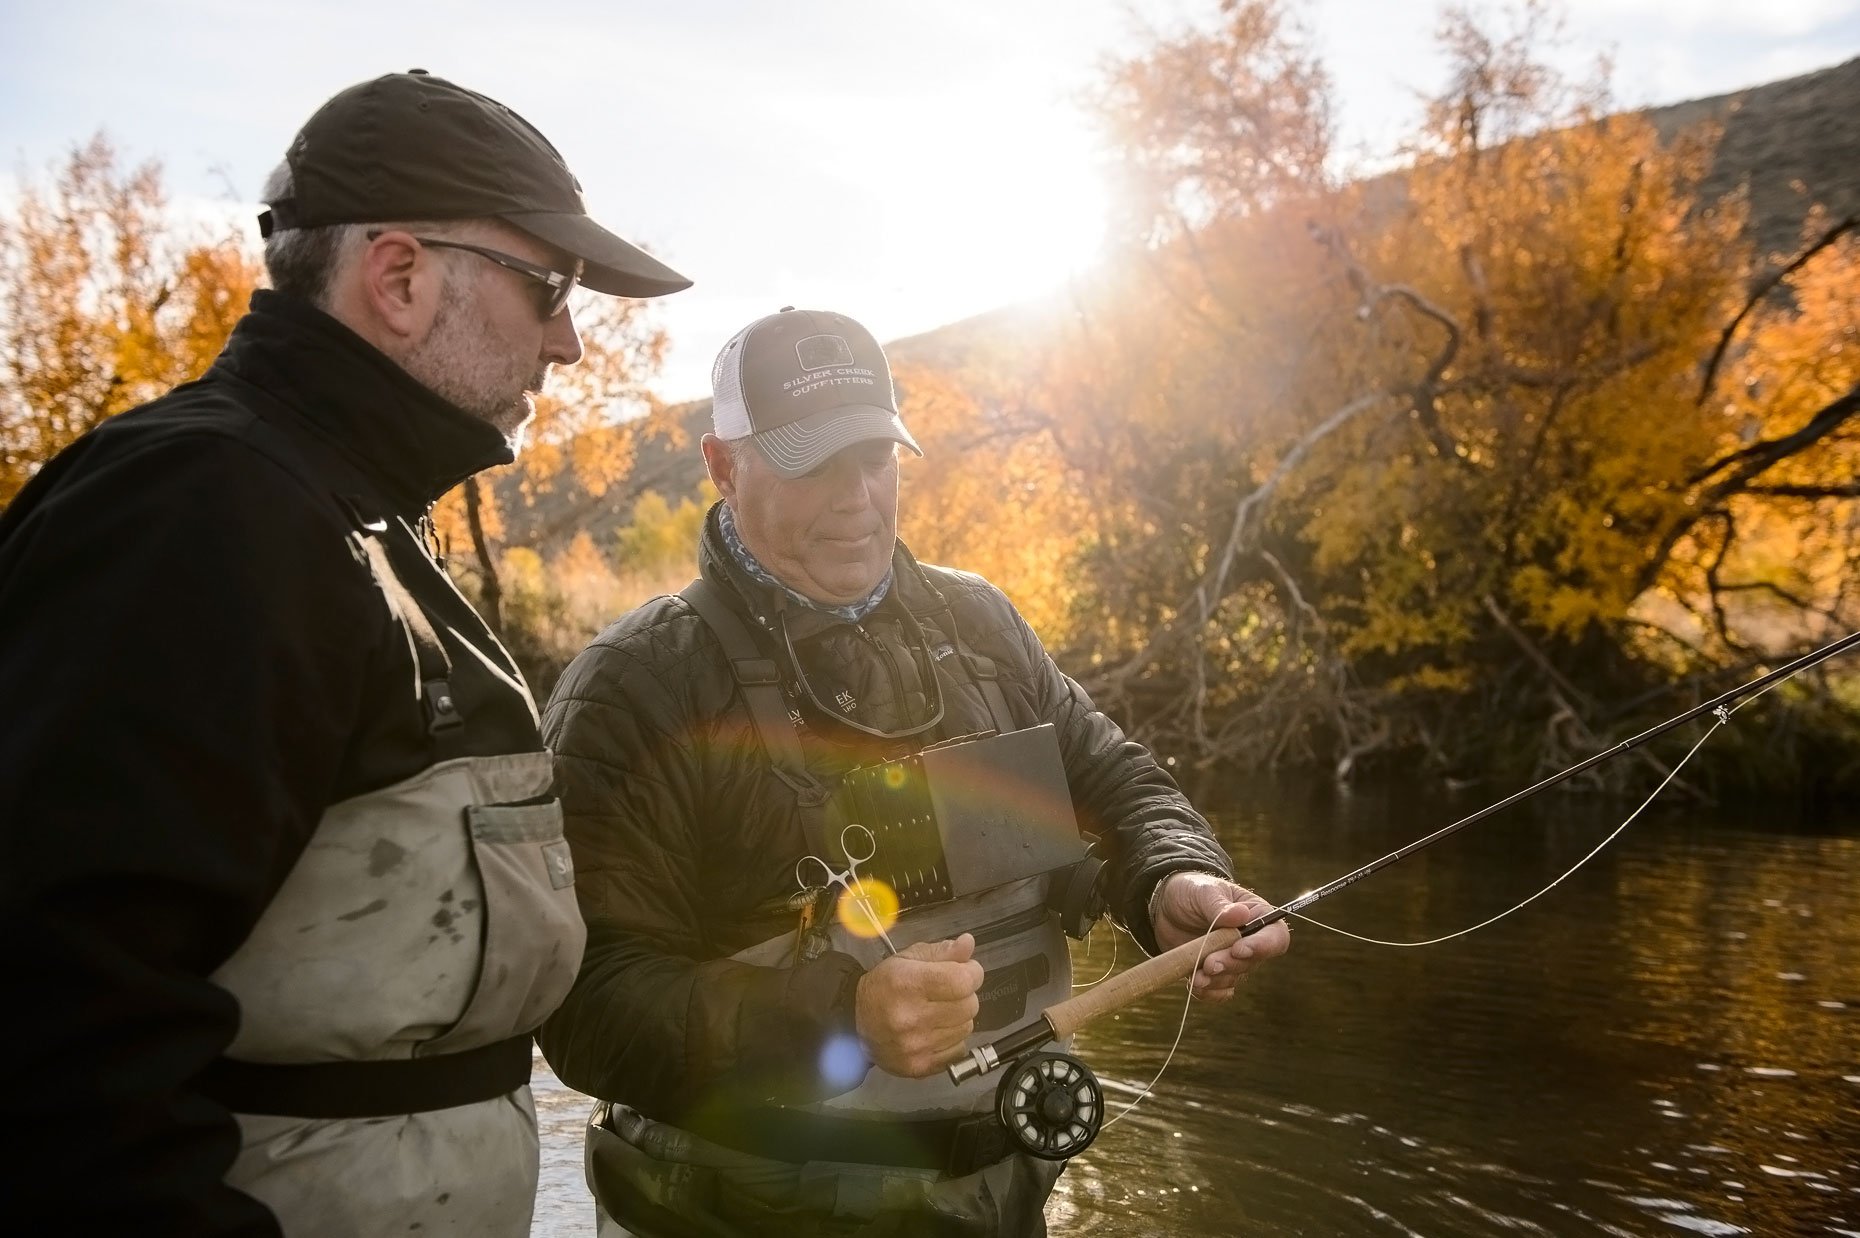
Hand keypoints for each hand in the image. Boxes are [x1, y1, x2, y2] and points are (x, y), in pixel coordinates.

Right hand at [855, 933, 984, 1076]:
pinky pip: (959, 1050)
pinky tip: (935, 1031)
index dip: (972, 973)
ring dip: (958, 1017)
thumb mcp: (908, 959)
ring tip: (938, 1012)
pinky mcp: (920, 1066)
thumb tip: (968, 943)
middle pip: (969, 1005)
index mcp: (908, 984)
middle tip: (948, 992)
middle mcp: (911, 1017)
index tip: (967, 971)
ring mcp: (916, 1046)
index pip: (963, 980)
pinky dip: (952, 1039)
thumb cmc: (884, 986)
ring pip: (966, 1028)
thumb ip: (942, 951)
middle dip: (965, 995)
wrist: (855, 1022)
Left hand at [1149, 872, 1290, 1002]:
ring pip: (1234, 978)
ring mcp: (1233, 959)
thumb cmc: (1192, 891)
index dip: (1263, 947)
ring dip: (1216, 981)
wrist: (1167, 907)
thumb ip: (1219, 905)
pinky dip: (1208, 992)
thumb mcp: (1202, 891)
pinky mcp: (1216, 973)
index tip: (1238, 949)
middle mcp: (1250, 941)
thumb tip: (1241, 915)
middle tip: (1209, 964)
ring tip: (1195, 977)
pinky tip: (1194, 986)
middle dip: (1230, 965)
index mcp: (1257, 915)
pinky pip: (1219, 991)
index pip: (1275, 937)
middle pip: (1252, 962)